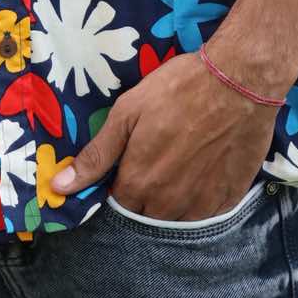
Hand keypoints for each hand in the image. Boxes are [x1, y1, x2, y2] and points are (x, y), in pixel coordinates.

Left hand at [49, 47, 278, 220]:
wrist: (237, 80)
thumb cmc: (177, 89)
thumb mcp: (128, 112)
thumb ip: (96, 155)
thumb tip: (59, 187)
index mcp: (138, 184)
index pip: (118, 203)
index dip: (122, 182)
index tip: (131, 162)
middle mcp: (167, 205)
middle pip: (147, 214)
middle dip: (145, 194)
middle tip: (158, 158)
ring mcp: (201, 205)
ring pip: (177, 218)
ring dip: (173, 200)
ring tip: (181, 162)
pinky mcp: (228, 198)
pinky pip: (206, 214)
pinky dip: (201, 198)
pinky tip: (204, 168)